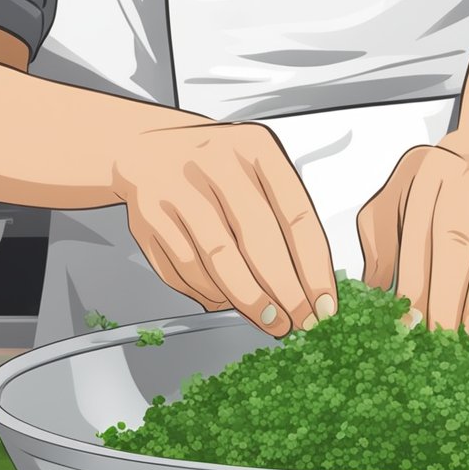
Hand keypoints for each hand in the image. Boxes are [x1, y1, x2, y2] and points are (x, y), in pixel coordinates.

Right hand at [110, 122, 337, 336]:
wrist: (145, 148)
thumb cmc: (215, 169)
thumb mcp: (257, 172)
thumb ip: (284, 219)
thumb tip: (308, 286)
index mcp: (255, 148)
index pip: (296, 216)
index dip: (313, 268)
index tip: (323, 302)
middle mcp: (215, 162)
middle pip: (258, 240)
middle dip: (284, 291)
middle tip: (299, 320)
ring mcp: (178, 188)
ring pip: (219, 259)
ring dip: (249, 300)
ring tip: (269, 320)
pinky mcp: (148, 216)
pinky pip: (186, 268)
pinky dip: (210, 292)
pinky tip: (228, 301)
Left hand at [358, 145, 468, 338]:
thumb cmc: (429, 194)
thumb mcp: (392, 204)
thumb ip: (380, 245)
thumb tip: (373, 292)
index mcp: (430, 176)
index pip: (420, 236)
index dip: (414, 282)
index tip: (408, 319)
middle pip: (459, 246)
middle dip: (447, 298)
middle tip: (436, 336)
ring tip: (460, 338)